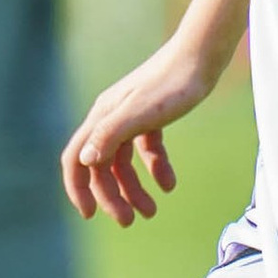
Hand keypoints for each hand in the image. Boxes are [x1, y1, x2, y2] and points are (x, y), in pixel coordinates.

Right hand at [62, 38, 215, 225]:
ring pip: (124, 162)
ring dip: (134, 189)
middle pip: (101, 167)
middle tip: (129, 221)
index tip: (90, 215)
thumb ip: (111, 134)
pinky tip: (170, 184)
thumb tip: (85, 161)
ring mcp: (131, 117)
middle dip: (112, 196)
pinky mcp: (152, 116)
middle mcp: (111, 118)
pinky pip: (147, 150)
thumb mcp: (142, 112)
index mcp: (102, 117)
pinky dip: (156, 169)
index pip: (75, 159)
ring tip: (152, 212)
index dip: (77, 188)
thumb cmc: (173, 83)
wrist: (202, 55)